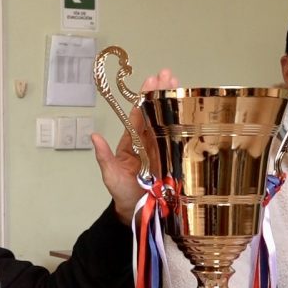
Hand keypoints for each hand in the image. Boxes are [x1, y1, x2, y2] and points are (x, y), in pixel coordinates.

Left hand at [91, 69, 177, 222]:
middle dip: (161, 93)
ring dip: (174, 101)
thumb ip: (104, 156)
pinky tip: (193, 109)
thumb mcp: (110, 175)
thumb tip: (94, 136)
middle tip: (167, 74)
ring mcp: (163, 149)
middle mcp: (149, 142)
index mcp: (133, 141)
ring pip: (169, 121)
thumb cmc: (122, 193)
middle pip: (156, 113)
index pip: (139, 115)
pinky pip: (179, 140)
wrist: (137, 212)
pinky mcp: (175, 159)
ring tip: (179, 82)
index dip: (145, 98)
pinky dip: (186, 123)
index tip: (150, 81)